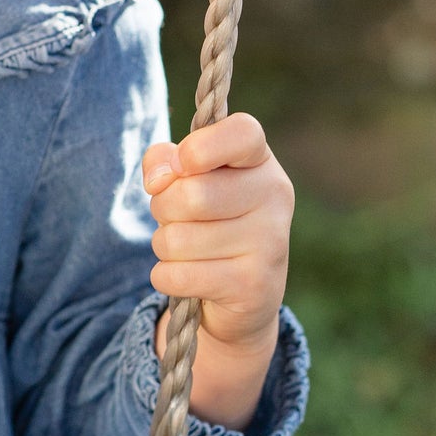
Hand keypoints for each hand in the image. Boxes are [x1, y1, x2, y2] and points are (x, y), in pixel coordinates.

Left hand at [143, 113, 293, 427]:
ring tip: (185, 256)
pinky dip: (167, 282)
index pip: (242, 131)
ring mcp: (272, 246)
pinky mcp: (257, 290)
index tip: (186, 161)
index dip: (206, 145)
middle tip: (176, 224)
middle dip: (164, 212)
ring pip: (178, 236)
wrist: (233, 305)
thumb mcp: (181, 188)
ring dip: (164, 250)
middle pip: (190, 192)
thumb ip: (163, 165)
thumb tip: (161, 165)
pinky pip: (178, 276)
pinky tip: (185, 285)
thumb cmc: (201, 227)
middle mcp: (275, 200)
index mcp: (258, 163)